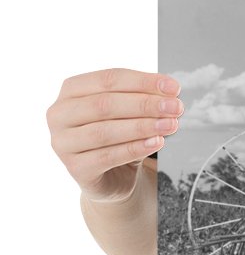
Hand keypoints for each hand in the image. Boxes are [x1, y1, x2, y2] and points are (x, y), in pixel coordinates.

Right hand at [47, 69, 182, 203]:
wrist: (113, 175)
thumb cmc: (120, 135)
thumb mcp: (130, 111)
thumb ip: (144, 97)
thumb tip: (170, 90)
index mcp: (72, 90)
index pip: (108, 79)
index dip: (143, 81)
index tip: (173, 87)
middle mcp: (60, 114)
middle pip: (105, 104)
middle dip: (145, 104)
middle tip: (175, 107)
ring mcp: (63, 142)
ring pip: (105, 131)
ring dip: (142, 126)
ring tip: (170, 125)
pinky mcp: (75, 168)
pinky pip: (107, 157)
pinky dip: (135, 148)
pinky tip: (157, 142)